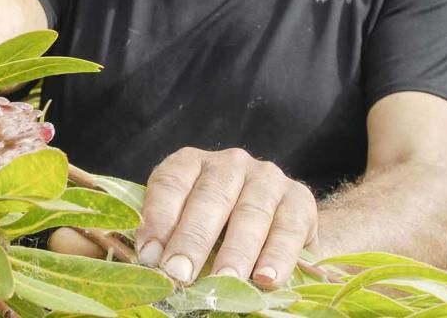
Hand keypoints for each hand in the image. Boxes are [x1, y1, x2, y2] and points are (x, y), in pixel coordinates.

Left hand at [135, 147, 317, 286]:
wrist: (279, 224)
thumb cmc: (219, 229)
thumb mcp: (188, 225)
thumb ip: (167, 238)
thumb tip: (147, 264)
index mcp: (192, 163)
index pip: (171, 182)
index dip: (159, 218)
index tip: (150, 256)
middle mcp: (230, 164)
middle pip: (210, 197)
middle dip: (193, 239)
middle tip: (179, 273)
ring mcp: (267, 178)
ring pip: (250, 212)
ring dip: (236, 251)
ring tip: (223, 282)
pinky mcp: (299, 198)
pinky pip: (288, 227)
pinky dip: (278, 255)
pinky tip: (266, 279)